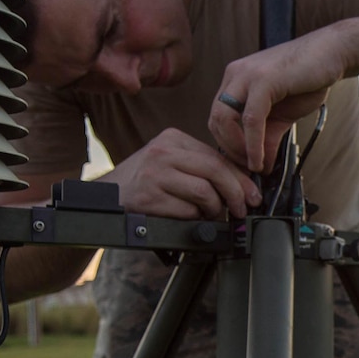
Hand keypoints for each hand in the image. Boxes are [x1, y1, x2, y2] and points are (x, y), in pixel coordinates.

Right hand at [113, 129, 260, 218]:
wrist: (106, 197)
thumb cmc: (144, 182)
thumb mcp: (170, 163)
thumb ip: (199, 167)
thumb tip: (240, 185)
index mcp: (173, 139)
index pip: (217, 156)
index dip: (240, 178)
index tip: (252, 194)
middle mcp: (163, 152)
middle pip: (215, 171)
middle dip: (235, 194)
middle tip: (241, 209)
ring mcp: (154, 174)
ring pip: (204, 192)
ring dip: (214, 209)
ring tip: (212, 214)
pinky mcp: (149, 198)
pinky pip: (187, 211)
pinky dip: (195, 218)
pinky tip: (191, 218)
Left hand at [209, 27, 350, 171]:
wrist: (333, 54)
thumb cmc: (309, 80)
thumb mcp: (282, 114)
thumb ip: (268, 136)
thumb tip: (261, 165)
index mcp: (236, 81)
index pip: (218, 118)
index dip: (228, 145)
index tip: (245, 163)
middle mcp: (235, 75)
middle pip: (215, 120)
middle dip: (229, 150)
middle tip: (248, 167)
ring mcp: (246, 75)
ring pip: (225, 120)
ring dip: (238, 150)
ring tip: (254, 166)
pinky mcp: (263, 80)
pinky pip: (250, 119)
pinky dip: (253, 144)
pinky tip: (261, 159)